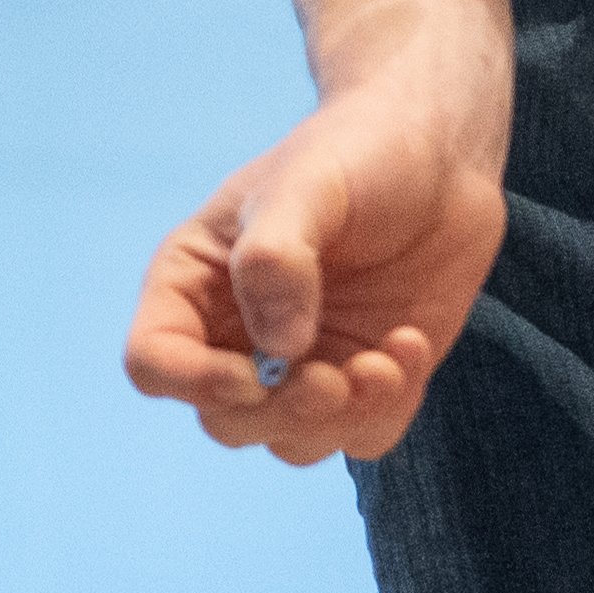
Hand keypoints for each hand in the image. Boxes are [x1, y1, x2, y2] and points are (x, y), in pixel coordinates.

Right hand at [119, 50, 506, 464]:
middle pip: (224, 420)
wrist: (439, 153)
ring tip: (385, 363)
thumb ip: (276, 257)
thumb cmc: (359, 150)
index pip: (154, 362)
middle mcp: (240, 333)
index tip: (256, 371)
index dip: (194, 382)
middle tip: (336, 379)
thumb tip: (281, 347)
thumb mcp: (307, 183)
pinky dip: (387, 409)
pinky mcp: (363, 378)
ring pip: (291, 441)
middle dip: (280, 412)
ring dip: (338, 420)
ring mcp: (303, 363)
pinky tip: (409, 343)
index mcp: (196, 282)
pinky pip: (361, 436)